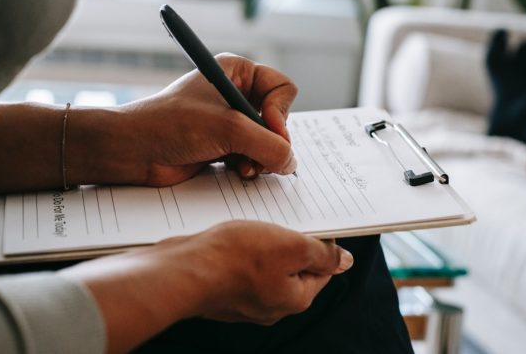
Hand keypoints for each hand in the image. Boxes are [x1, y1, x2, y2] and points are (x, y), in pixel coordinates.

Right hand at [61, 221, 353, 352]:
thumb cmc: (234, 259)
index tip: (314, 222)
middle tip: (282, 220)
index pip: (323, 269)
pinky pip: (241, 267)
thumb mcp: (291, 246)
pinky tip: (232, 236)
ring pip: (266, 265)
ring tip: (254, 225)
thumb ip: (322, 254)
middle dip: (290, 242)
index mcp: (295, 299)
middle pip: (294, 268)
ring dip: (264, 243)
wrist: (181, 270)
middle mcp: (271, 305)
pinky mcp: (222, 290)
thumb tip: (344, 261)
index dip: (322, 243)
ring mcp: (244, 300)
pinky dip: (240, 250)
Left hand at [93, 54, 297, 185]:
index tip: (268, 129)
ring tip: (245, 167)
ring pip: (268, 141)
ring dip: (261, 157)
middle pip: (279, 118)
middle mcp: (237, 93)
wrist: (132, 150)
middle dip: (271, 141)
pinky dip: (251, 166)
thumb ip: (268, 145)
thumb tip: (291, 163)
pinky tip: (237, 171)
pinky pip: (254, 156)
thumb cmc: (171, 125)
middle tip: (258, 156)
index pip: (283, 89)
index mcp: (237, 72)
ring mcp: (231, 121)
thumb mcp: (228, 129)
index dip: (281, 112)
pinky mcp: (224, 145)